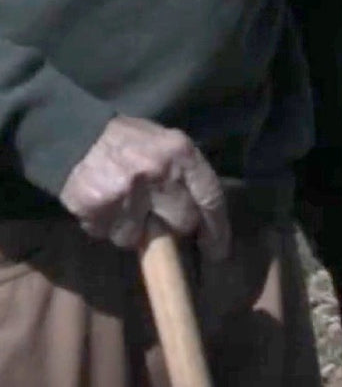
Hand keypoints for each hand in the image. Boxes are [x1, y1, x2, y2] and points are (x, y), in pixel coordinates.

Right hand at [58, 115, 229, 258]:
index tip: (217, 252)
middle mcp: (159, 173)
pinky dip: (109, 227)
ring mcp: (128, 193)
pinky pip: (110, 235)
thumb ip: (185, 173)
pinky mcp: (99, 210)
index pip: (211, 198)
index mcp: (182, 154)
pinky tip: (106, 208)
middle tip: (161, 220)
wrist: (76, 137)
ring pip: (141, 236)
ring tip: (125, 207)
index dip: (216, 229)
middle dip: (175, 227)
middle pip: (182, 222)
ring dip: (135, 230)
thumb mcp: (167, 144)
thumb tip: (201, 214)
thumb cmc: (130, 141)